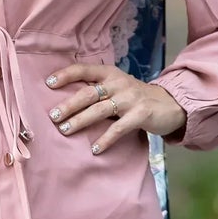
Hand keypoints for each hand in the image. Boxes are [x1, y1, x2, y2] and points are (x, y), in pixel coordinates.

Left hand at [44, 62, 185, 155]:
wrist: (169, 104)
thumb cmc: (135, 97)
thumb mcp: (117, 87)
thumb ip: (97, 89)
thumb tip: (65, 101)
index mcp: (110, 73)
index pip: (84, 70)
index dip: (66, 75)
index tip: (48, 83)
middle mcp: (119, 83)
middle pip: (88, 93)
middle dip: (69, 105)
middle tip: (53, 117)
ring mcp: (130, 98)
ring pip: (100, 110)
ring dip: (81, 121)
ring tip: (65, 131)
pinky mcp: (141, 114)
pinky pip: (119, 128)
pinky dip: (106, 139)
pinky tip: (95, 148)